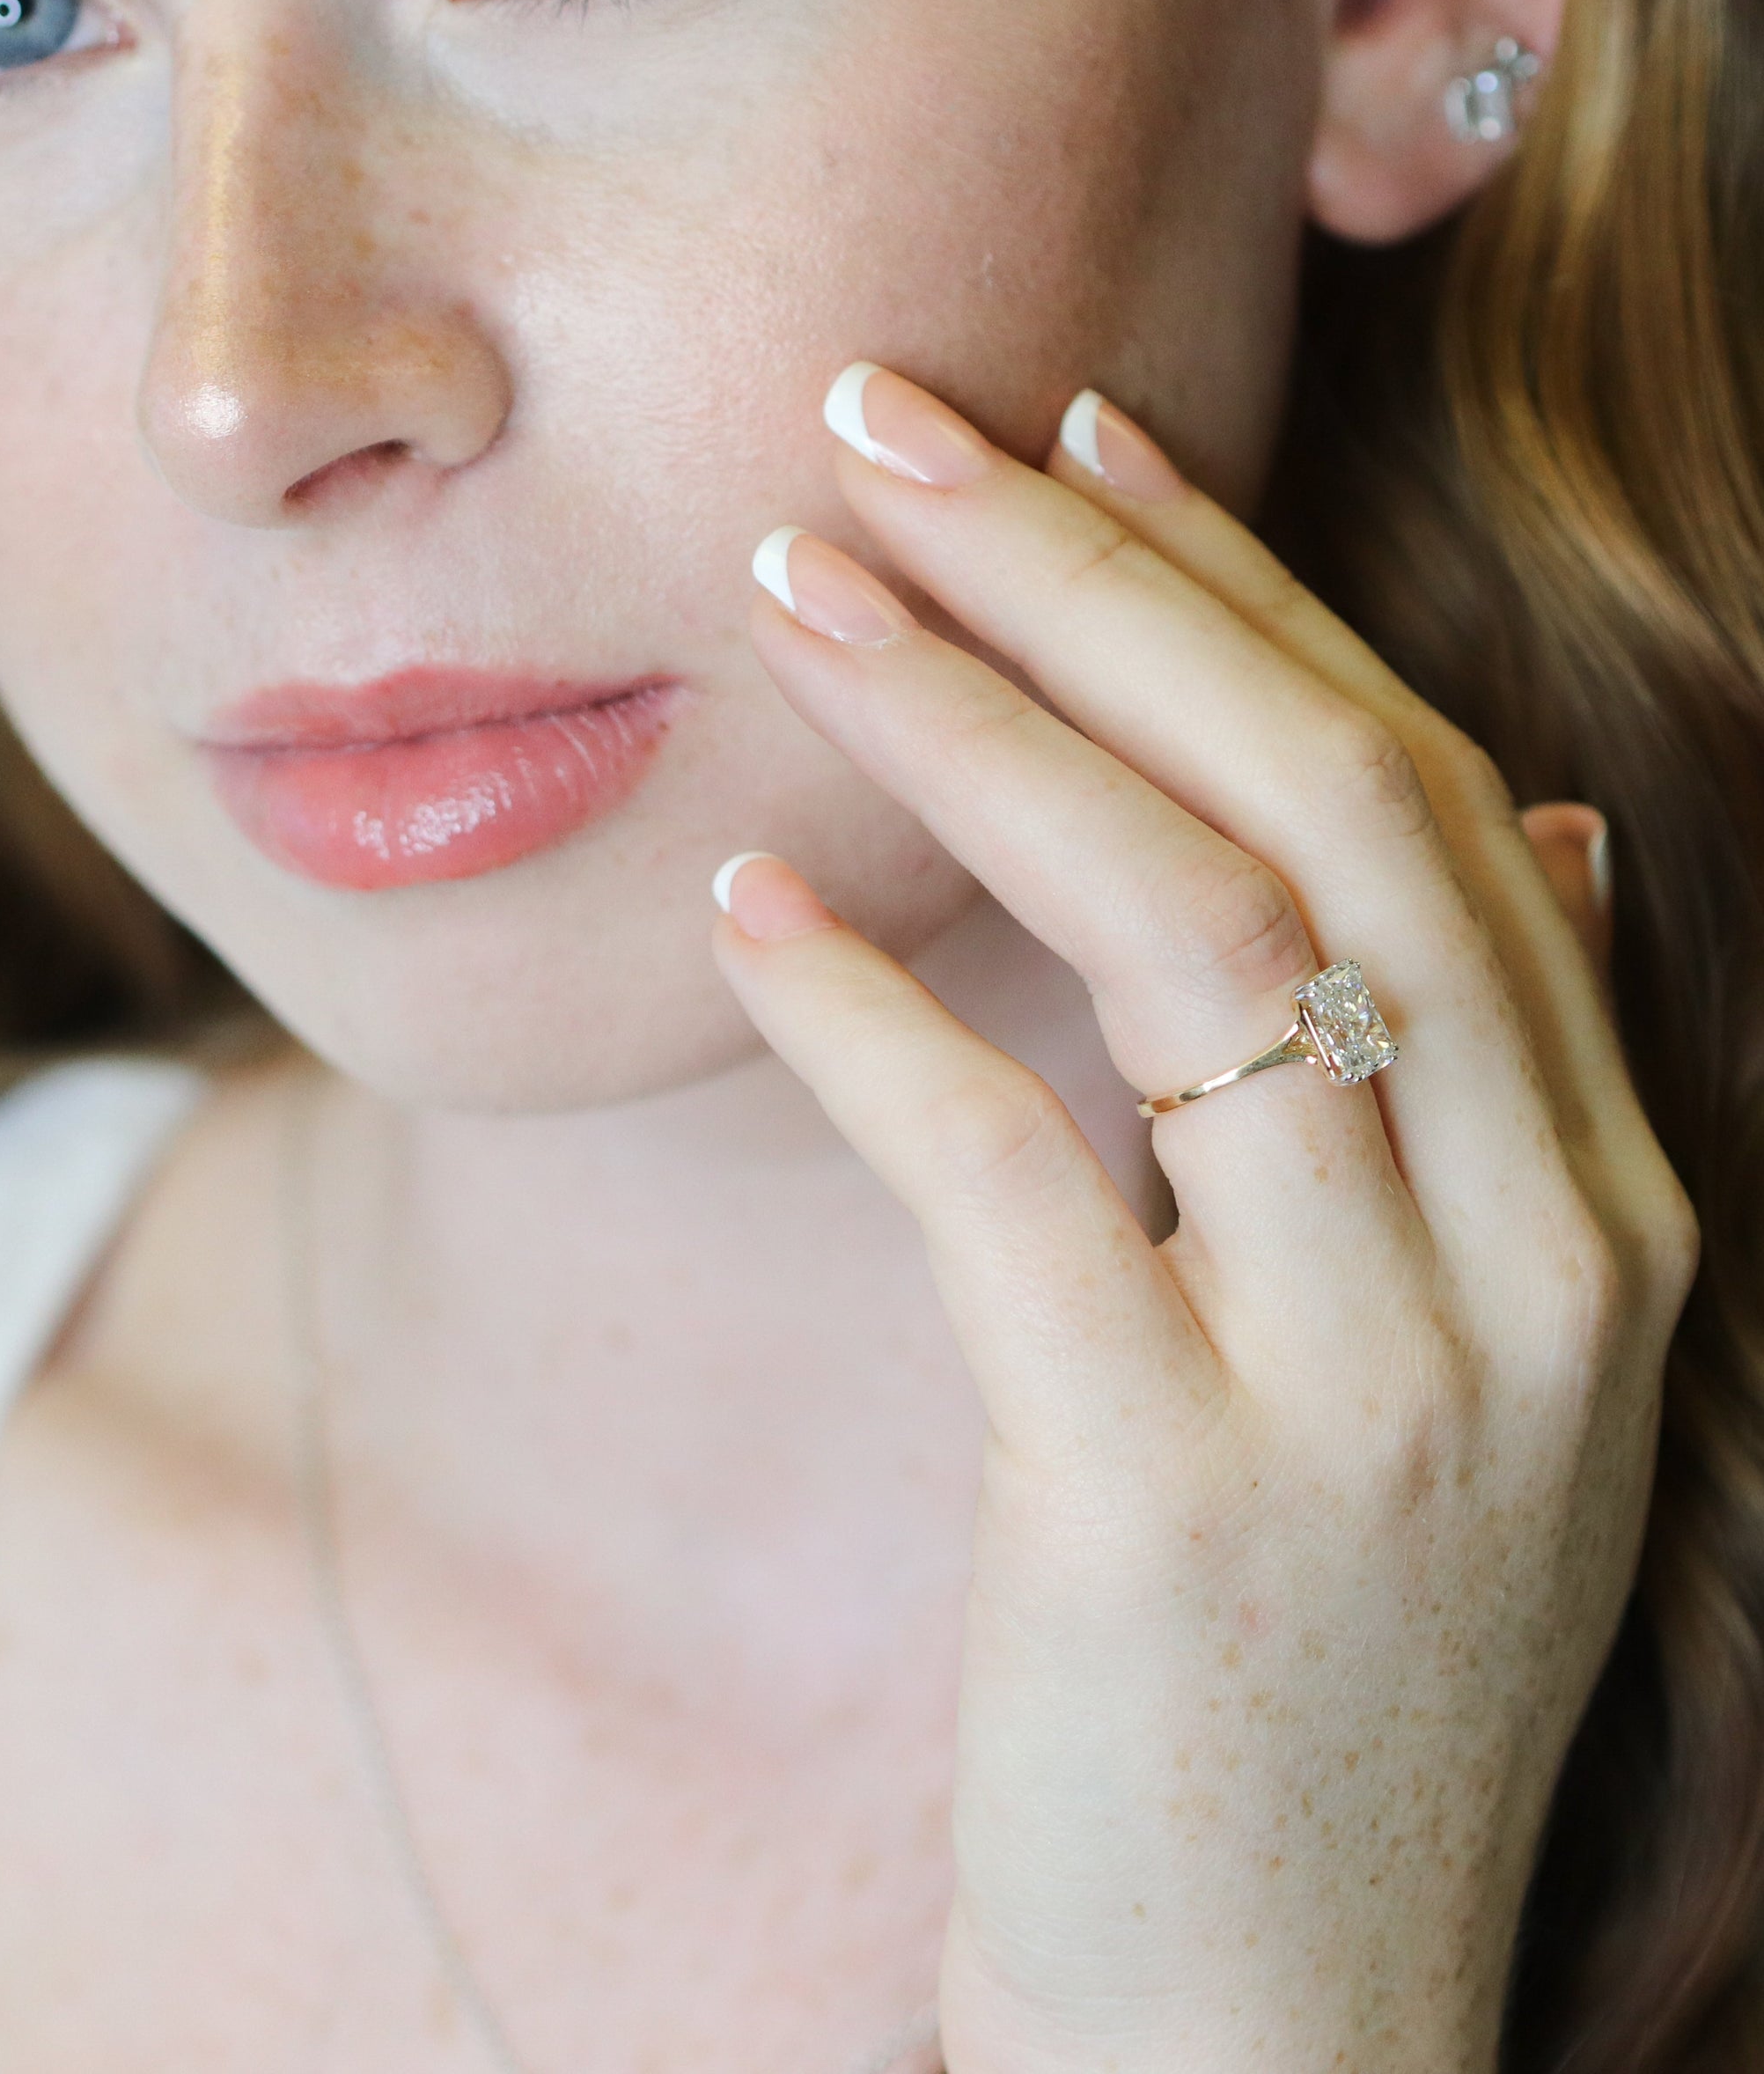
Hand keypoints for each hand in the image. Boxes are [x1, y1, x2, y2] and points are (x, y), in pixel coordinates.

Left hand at [710, 366, 1698, 2073]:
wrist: (1275, 2016)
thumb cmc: (1311, 1649)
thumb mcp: (1451, 1353)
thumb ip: (1479, 1085)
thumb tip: (1516, 819)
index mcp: (1599, 1191)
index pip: (1418, 787)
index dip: (1236, 584)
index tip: (1076, 428)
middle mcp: (1540, 1254)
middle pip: (1320, 803)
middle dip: (1092, 580)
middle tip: (881, 427)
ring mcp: (1381, 1382)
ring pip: (1188, 941)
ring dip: (969, 730)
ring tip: (789, 598)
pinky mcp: (1176, 1498)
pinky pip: (1011, 1175)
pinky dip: (868, 1016)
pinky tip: (743, 910)